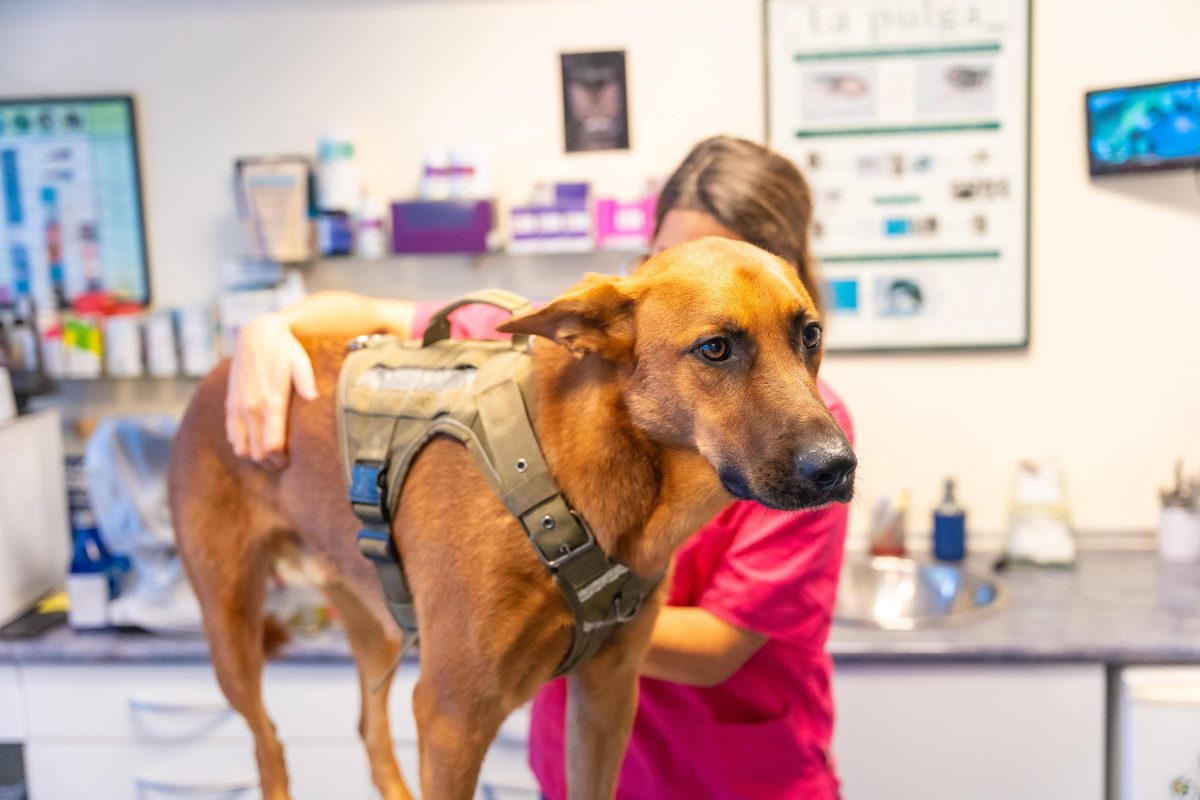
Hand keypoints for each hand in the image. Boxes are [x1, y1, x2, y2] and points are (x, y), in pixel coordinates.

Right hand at [225, 312, 317, 466]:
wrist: (256, 335)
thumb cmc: (285, 350)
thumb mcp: (300, 362)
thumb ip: (305, 381)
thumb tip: (313, 397)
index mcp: (271, 402)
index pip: (272, 445)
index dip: (281, 459)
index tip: (290, 462)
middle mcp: (251, 408)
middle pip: (257, 452)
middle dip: (270, 463)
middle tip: (283, 464)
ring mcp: (238, 407)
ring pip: (241, 448)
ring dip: (255, 456)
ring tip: (271, 456)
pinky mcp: (230, 404)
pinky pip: (232, 436)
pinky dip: (242, 445)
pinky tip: (256, 443)